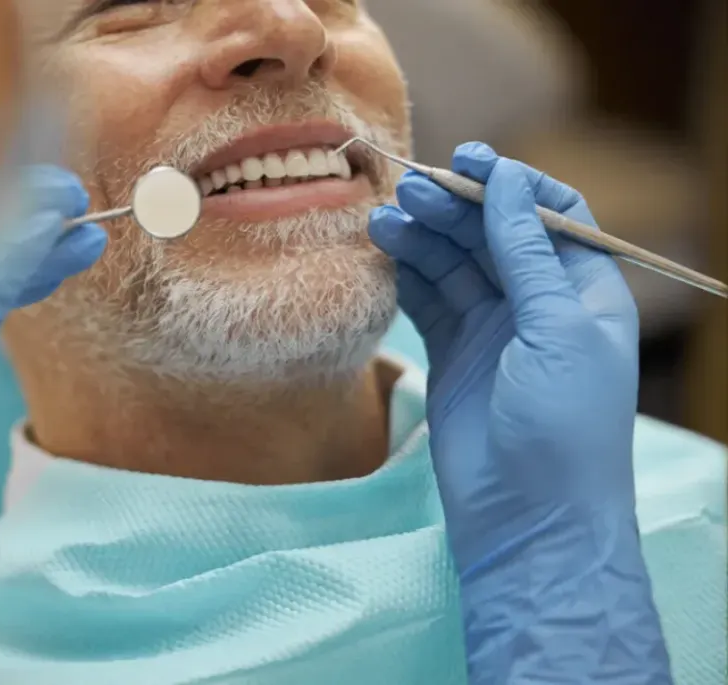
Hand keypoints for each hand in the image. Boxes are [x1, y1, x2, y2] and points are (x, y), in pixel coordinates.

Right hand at [369, 143, 669, 680]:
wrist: (529, 519)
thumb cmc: (564, 426)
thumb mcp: (557, 329)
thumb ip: (527, 253)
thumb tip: (510, 179)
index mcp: (583, 291)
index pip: (552, 215)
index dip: (512, 184)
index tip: (469, 161)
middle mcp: (538, 303)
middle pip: (493, 234)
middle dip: (454, 208)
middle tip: (409, 191)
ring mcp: (492, 329)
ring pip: (454, 264)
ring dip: (423, 238)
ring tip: (383, 220)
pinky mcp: (452, 355)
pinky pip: (427, 301)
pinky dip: (405, 276)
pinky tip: (382, 254)